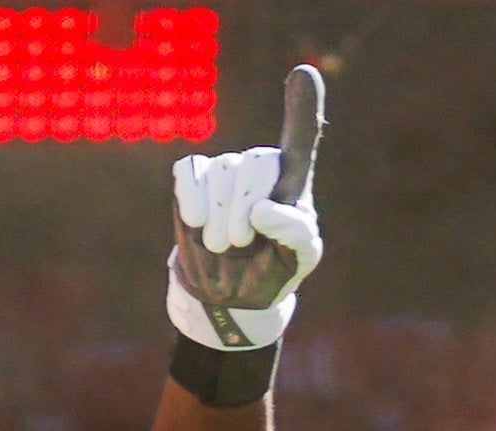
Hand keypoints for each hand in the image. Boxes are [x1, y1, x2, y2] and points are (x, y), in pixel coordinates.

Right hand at [170, 66, 324, 350]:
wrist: (231, 292)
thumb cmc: (274, 269)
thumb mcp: (299, 258)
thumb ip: (295, 233)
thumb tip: (263, 210)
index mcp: (292, 179)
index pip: (300, 139)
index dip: (301, 107)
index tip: (304, 73)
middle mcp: (260, 166)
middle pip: (255, 164)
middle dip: (245, 208)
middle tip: (241, 244)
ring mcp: (225, 168)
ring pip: (222, 173)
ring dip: (220, 217)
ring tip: (223, 246)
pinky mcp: (194, 177)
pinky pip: (190, 173)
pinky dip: (193, 200)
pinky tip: (198, 223)